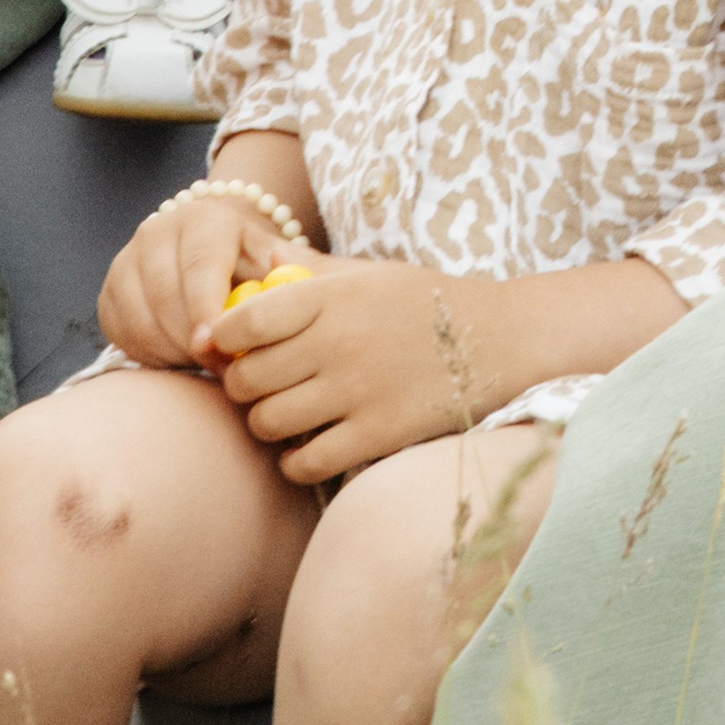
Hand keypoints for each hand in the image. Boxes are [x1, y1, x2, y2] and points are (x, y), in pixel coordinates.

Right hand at [98, 192, 308, 372]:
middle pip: (165, 295)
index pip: (200, 265)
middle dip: (192, 340)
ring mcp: (127, 260)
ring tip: (205, 362)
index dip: (205, 309)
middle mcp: (158, 231)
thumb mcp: (279, 258)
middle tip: (221, 368)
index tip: (214, 346)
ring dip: (172, 351)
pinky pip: (120, 333)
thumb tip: (288, 279)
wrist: (215, 251)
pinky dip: (149, 354)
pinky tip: (179, 357)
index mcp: (205, 219)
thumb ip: (294, 270)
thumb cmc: (255, 263)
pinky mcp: (108, 291)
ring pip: (139, 317)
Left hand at [197, 255, 484, 480]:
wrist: (500, 340)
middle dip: (243, 386)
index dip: (223, 339)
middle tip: (260, 386)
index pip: (242, 321)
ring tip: (286, 415)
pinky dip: (296, 461)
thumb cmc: (426, 303)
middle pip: (246, 379)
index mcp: (331, 298)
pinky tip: (309, 446)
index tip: (232, 347)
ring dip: (268, 424)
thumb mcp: (369, 274)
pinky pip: (304, 462)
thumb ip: (309, 273)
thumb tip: (256, 262)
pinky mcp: (377, 435)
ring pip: (267, 423)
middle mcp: (338, 343)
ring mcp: (357, 392)